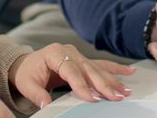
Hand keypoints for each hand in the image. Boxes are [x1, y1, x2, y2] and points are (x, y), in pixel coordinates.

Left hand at [8, 44, 134, 108]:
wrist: (26, 64)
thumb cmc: (27, 72)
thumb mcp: (27, 84)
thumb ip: (37, 94)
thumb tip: (46, 105)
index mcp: (54, 53)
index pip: (70, 70)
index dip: (81, 85)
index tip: (92, 98)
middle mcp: (69, 51)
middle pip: (88, 68)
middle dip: (103, 84)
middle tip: (116, 96)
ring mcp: (78, 55)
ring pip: (97, 68)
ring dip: (113, 80)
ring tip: (126, 91)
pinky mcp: (83, 61)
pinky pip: (101, 65)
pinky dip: (115, 69)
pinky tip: (130, 71)